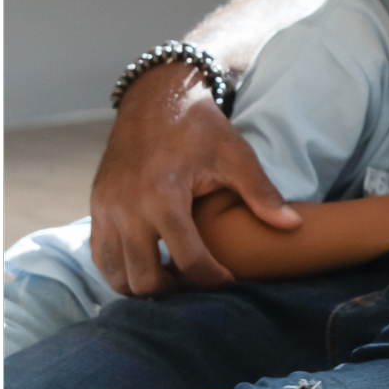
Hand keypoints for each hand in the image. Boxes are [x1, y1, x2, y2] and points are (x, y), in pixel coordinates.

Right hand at [90, 62, 302, 294]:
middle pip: (145, 277)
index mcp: (163, 197)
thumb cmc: (201, 127)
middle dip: (175, 289)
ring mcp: (106, 210)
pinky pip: (101, 256)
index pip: (187, 259)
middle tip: (199, 283)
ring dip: (143, 285)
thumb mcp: (235, 154)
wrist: (157, 99)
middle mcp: (127, 209)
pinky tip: (149, 263)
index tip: (230, 280)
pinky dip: (121, 270)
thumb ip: (261, 192)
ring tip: (175, 278)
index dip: (211, 278)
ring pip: (116, 275)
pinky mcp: (96, 208)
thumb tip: (292, 225)